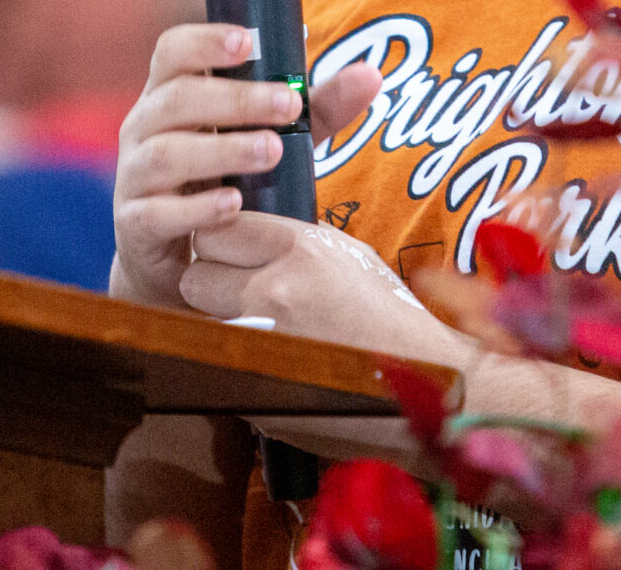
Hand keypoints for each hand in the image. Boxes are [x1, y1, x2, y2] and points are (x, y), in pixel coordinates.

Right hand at [111, 21, 379, 309]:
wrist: (182, 259)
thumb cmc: (227, 178)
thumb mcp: (273, 136)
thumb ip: (316, 108)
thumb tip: (370, 75)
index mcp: (171, 94)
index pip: (172, 51)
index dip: (204, 41)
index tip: (247, 41)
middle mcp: (144, 128)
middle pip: (176, 98)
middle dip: (234, 98)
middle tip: (287, 104)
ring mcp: (134, 177)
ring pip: (165, 153)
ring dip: (221, 149)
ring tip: (271, 151)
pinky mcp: (135, 225)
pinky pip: (158, 212)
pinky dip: (197, 207)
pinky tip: (234, 205)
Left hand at [181, 211, 474, 368]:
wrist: (425, 383)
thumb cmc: (389, 314)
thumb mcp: (348, 254)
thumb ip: (293, 241)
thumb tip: (248, 230)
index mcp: (299, 251)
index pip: (216, 230)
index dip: (222, 241)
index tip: (233, 251)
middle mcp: (273, 293)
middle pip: (194, 275)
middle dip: (209, 281)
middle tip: (235, 291)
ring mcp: (260, 346)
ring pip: (198, 323)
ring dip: (214, 322)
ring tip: (253, 326)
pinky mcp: (253, 390)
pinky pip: (218, 364)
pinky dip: (231, 360)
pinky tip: (265, 359)